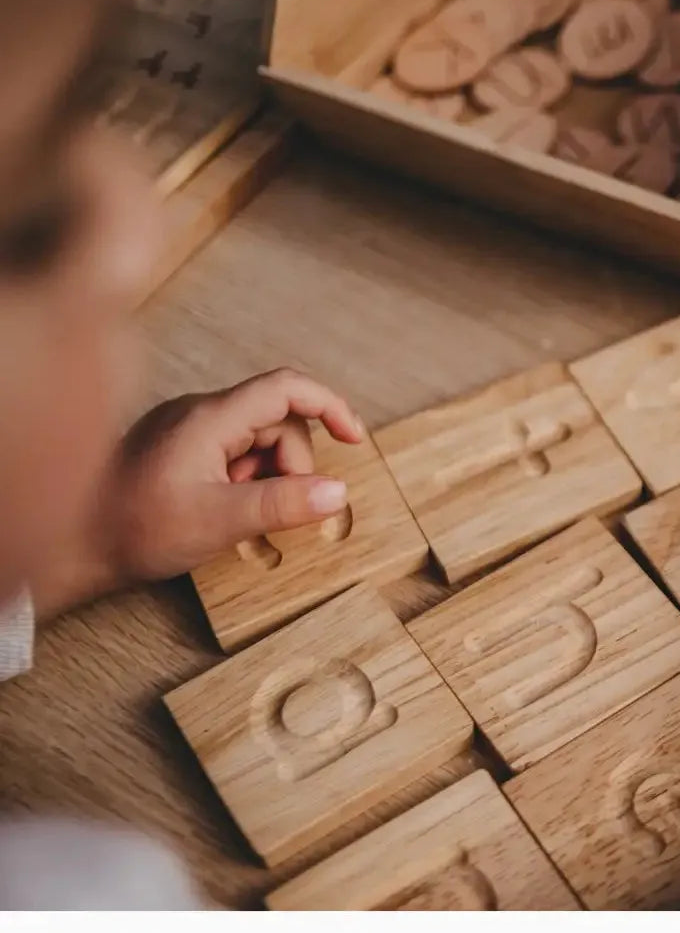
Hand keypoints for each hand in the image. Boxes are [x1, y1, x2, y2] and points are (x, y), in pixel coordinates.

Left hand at [33, 368, 363, 617]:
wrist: (71, 544)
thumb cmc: (133, 529)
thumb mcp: (220, 521)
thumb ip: (283, 504)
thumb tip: (338, 492)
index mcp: (210, 418)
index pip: (287, 388)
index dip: (330, 406)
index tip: (354, 438)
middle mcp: (199, 413)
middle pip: (277, 420)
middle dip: (291, 463)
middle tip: (273, 508)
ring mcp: (187, 427)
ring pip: (257, 438)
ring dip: (266, 474)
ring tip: (237, 511)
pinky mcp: (179, 446)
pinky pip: (233, 450)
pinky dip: (244, 477)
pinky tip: (222, 506)